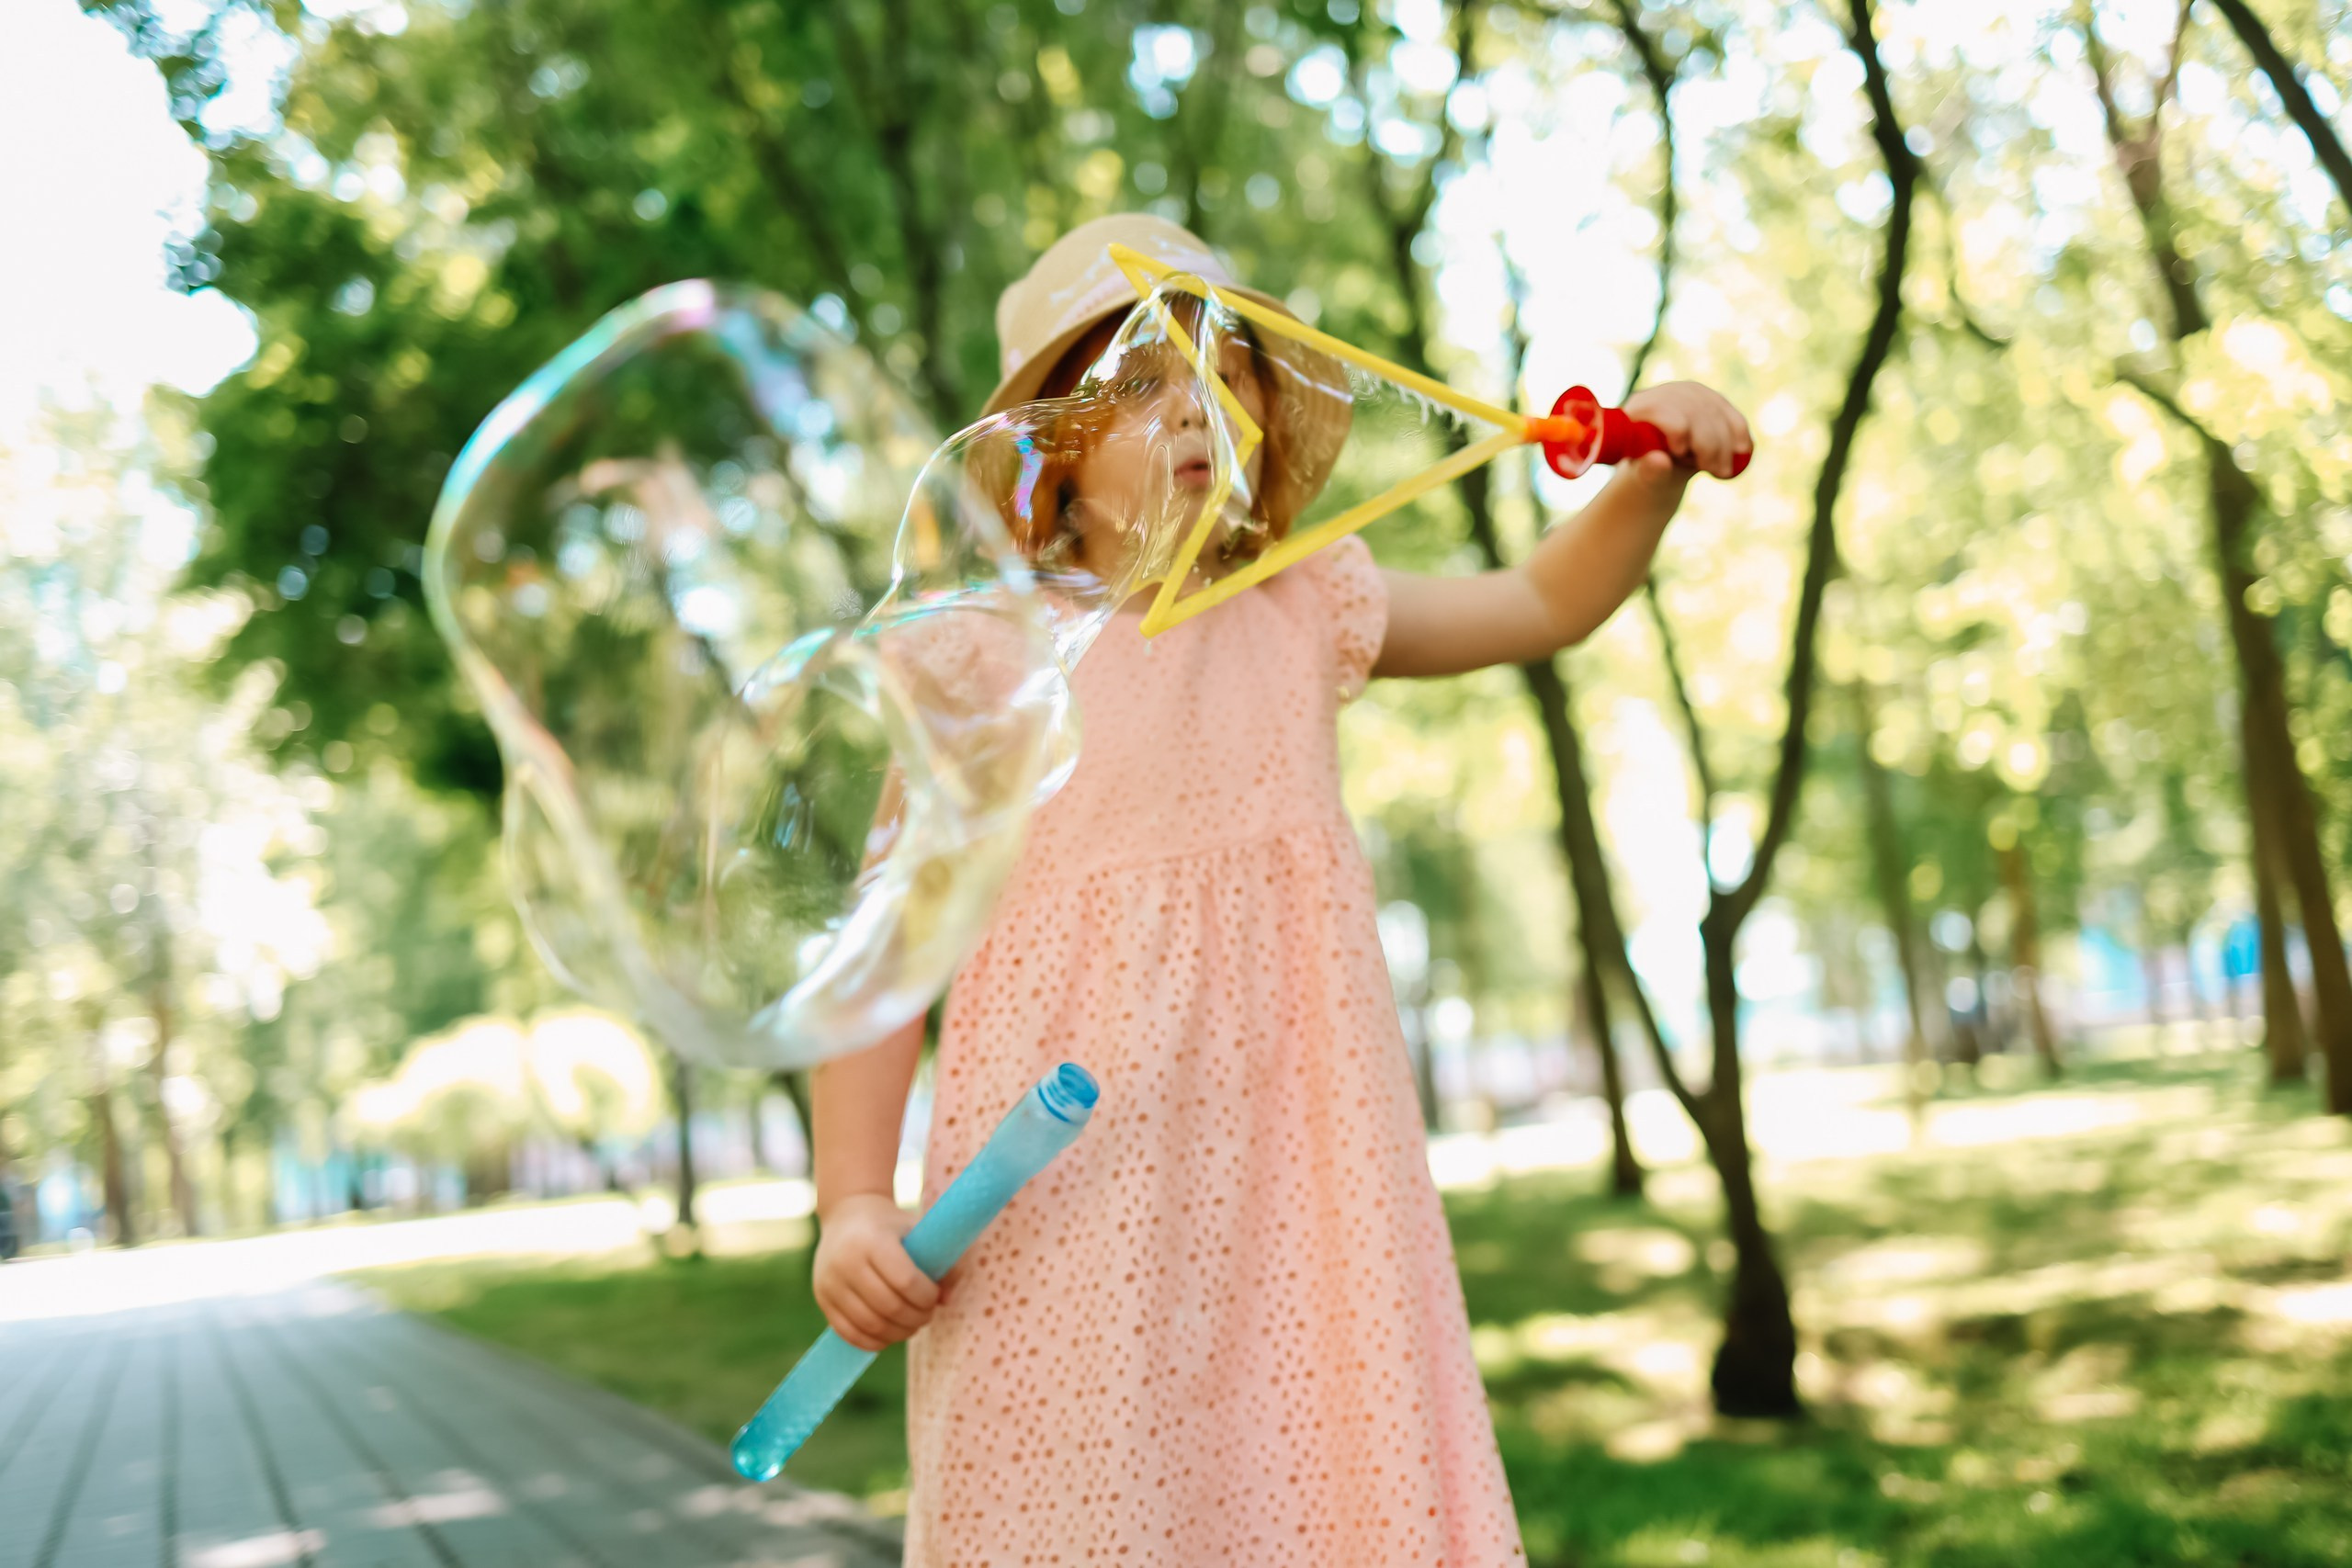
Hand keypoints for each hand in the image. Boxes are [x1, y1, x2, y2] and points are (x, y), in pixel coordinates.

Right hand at [812, 1193, 941, 1350]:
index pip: (905, 1281)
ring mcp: (831, 1282)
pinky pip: (848, 1332)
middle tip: (926, 1314)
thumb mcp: (918, 1231)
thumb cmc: (891, 1226)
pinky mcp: (822, 1298)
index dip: (926, 1296)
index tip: (935, 1295)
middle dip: (916, 1317)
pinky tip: (889, 1334)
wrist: (847, 1214)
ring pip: (870, 1324)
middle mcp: (847, 1261)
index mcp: (873, 1240)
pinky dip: (873, 1341)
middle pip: (889, 1306)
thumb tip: (947, 1300)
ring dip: (898, 1333)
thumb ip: (942, 1262)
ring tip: (911, 1325)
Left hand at [1621, 381, 1752, 480]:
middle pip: (1696, 411)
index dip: (1678, 430)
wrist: (1660, 464)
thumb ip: (1649, 470)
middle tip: (1714, 471)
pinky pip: (1732, 415)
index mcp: (1640, 408)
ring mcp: (1691, 393)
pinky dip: (1740, 435)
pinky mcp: (1712, 400)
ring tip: (1721, 472)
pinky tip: (1741, 453)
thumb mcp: (1644, 475)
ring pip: (1718, 414)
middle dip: (1710, 445)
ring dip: (1725, 445)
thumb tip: (1660, 461)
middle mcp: (1666, 393)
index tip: (1681, 453)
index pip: (1664, 410)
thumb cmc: (1647, 470)